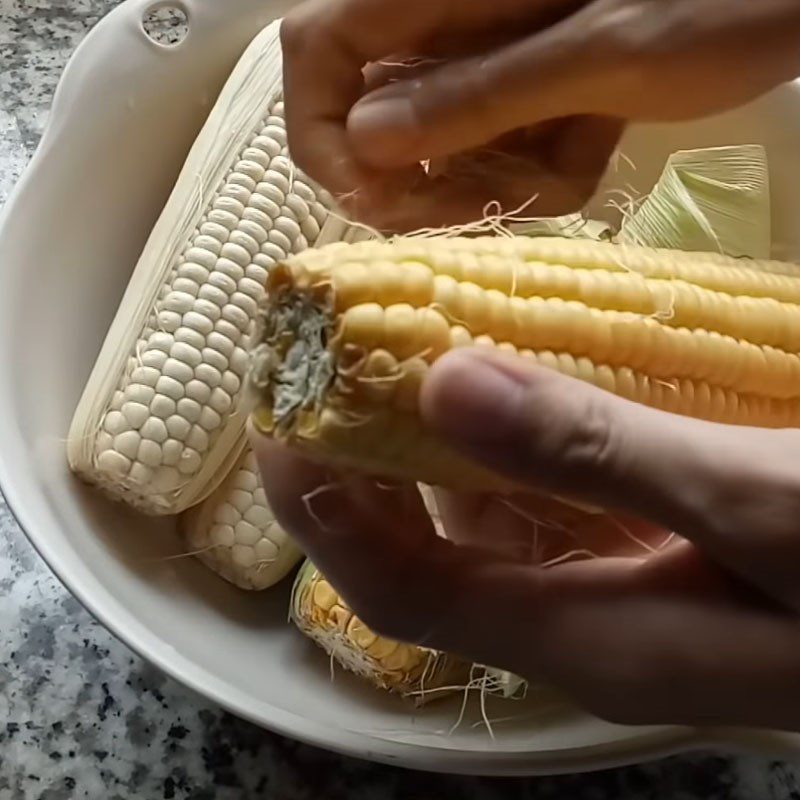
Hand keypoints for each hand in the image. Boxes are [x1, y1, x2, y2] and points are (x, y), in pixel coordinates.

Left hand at [251, 348, 799, 730]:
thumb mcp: (755, 505)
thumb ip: (599, 452)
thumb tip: (446, 386)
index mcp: (586, 637)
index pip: (402, 588)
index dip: (324, 518)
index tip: (277, 433)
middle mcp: (585, 620)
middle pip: (432, 552)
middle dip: (369, 472)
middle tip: (331, 378)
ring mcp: (621, 586)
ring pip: (491, 520)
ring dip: (442, 449)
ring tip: (404, 362)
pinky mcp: (657, 551)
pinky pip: (554, 500)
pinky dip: (519, 445)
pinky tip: (519, 384)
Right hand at [280, 0, 799, 229]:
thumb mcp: (599, 50)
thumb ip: (480, 94)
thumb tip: (364, 144)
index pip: (316, 51)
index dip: (319, 131)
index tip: (371, 199)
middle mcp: (448, 18)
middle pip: (369, 112)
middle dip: (420, 177)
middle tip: (482, 203)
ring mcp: (486, 52)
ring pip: (435, 143)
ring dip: (490, 178)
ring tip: (561, 165)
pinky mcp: (520, 81)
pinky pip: (493, 145)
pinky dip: (535, 166)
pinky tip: (588, 147)